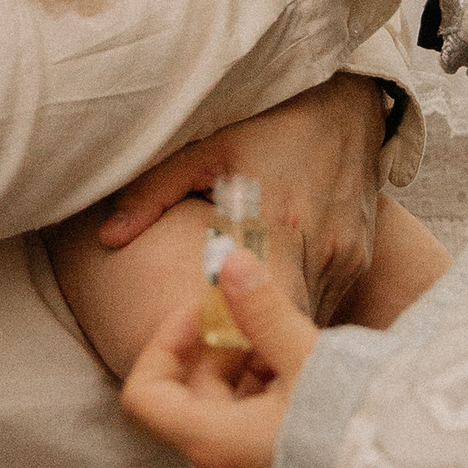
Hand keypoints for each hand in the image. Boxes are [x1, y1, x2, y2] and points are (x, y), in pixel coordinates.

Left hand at [85, 71, 386, 321]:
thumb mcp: (209, 149)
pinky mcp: (360, 261)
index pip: (248, 304)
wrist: (348, 108)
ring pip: (304, 319)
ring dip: (273, 330)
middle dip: (246, 342)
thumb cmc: (271, 125)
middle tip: (209, 358)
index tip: (196, 343)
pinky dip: (297, 311)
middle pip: (278, 322)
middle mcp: (317, 246)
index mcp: (275, 219)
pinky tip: (273, 307)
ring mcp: (344, 258)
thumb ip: (155, 192)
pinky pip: (326, 303)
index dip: (223, 333)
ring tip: (239, 340)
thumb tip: (108, 236)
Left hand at [122, 245, 318, 467]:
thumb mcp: (310, 363)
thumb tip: (230, 263)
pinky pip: (260, 446)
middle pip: (195, 402)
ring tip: (301, 347)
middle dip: (224, 351)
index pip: (145, 395)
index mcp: (213, 445)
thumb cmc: (354, 437)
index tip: (207, 312)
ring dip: (254, 378)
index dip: (166, 344)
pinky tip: (316, 385)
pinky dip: (274, 409)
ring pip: (232, 423)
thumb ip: (265, 312)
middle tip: (266, 317)